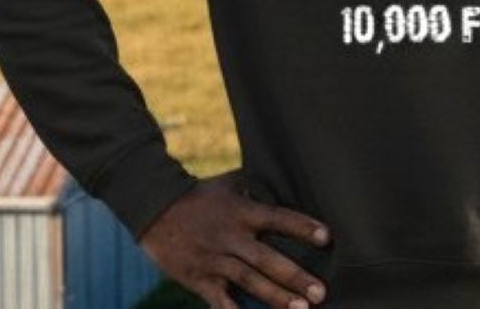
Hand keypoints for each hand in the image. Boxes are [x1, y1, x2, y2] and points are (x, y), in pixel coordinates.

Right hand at [137, 167, 332, 308]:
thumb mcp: (228, 184)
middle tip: (320, 292)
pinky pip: (219, 300)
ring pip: (249, 281)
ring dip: (275, 297)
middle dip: (294, 277)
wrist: (153, 209)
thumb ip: (256, 188)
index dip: (302, 227)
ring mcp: (214, 259)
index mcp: (241, 211)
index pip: (278, 218)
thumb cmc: (198, 195)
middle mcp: (231, 236)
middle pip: (267, 259)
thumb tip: (284, 181)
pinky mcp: (198, 278)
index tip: (326, 237)